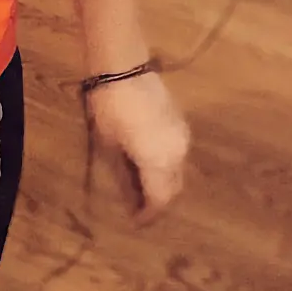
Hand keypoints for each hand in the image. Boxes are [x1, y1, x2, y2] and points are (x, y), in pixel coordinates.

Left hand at [86, 73, 189, 225]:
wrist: (123, 67)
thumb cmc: (109, 109)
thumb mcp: (109, 145)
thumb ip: (123, 176)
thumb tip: (130, 200)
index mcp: (161, 163)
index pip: (160, 200)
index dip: (149, 214)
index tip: (136, 222)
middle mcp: (179, 154)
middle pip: (173, 188)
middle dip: (158, 201)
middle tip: (137, 206)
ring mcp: (182, 137)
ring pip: (176, 171)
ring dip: (161, 182)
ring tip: (138, 185)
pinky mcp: (180, 122)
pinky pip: (176, 153)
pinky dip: (164, 164)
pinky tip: (146, 162)